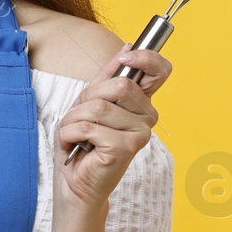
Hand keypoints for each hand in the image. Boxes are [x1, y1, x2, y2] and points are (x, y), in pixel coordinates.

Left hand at [54, 46, 171, 212]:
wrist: (75, 184)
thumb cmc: (82, 144)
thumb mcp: (90, 103)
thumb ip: (108, 77)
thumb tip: (126, 48)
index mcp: (142, 104)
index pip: (160, 71)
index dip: (146, 58)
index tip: (126, 58)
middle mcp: (147, 118)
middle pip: (119, 85)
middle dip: (87, 99)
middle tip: (80, 118)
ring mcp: (140, 133)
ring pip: (98, 106)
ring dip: (74, 119)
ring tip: (74, 134)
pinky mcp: (126, 147)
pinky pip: (88, 126)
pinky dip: (70, 133)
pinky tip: (74, 145)